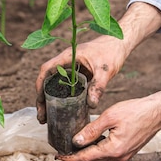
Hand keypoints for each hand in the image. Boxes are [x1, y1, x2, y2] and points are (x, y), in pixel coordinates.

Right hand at [35, 2, 160, 123]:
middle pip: (47, 80)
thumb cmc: (112, 51)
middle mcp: (66, 62)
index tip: (39, 101)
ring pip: (55, 84)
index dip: (40, 85)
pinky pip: (66, 86)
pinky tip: (63, 110)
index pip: (46, 70)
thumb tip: (91, 105)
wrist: (120, 42)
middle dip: (42, 99)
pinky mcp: (78, 73)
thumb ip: (98, 86)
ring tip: (48, 118)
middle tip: (42, 117)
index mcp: (68, 56)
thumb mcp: (105, 70)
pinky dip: (62, 98)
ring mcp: (71, 68)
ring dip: (50, 100)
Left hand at [57, 79, 160, 160]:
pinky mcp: (128, 150)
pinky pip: (109, 152)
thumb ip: (91, 131)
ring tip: (74, 145)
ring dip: (88, 151)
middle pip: (93, 158)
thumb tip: (76, 141)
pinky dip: (98, 147)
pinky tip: (92, 140)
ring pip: (101, 155)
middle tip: (63, 149)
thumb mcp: (109, 117)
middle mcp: (119, 156)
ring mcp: (125, 155)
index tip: (59, 156)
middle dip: (78, 154)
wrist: (158, 112)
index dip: (71, 157)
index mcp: (114, 150)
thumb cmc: (136, 111)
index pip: (86, 157)